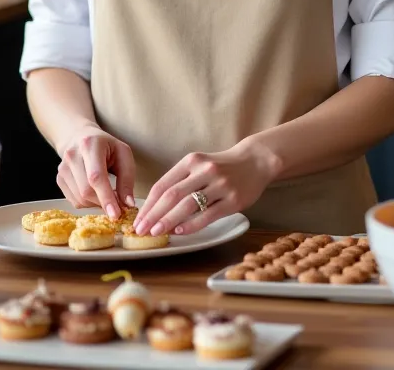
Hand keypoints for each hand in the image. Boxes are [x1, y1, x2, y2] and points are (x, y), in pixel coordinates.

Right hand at [56, 122, 135, 218]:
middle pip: (86, 191)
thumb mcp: (123, 154)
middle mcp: (72, 155)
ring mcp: (62, 168)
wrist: (80, 137)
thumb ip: (127, 179)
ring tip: (107, 193)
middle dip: (104, 202)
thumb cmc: (107, 146)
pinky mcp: (59, 179)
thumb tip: (128, 204)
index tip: (116, 215)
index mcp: (90, 145)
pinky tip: (95, 192)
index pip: (96, 176)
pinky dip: (88, 203)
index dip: (106, 197)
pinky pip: (74, 201)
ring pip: (80, 199)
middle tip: (118, 204)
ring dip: (97, 203)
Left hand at [133, 139, 280, 237]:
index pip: (163, 184)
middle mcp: (204, 170)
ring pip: (188, 205)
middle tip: (140, 230)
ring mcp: (220, 185)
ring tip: (155, 232)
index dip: (148, 204)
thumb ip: (181, 180)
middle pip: (172, 195)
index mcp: (192, 161)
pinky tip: (180, 232)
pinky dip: (191, 225)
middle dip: (153, 214)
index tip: (137, 218)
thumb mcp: (199, 164)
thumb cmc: (222, 166)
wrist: (256, 161)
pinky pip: (208, 215)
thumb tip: (155, 206)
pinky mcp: (233, 200)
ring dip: (168, 221)